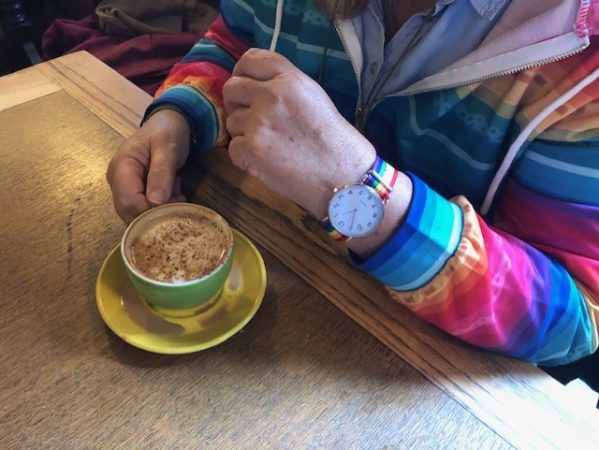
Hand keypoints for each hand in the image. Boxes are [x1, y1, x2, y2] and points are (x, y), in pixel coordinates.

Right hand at [106, 109, 189, 223]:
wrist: (167, 125)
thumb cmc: (167, 132)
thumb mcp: (168, 148)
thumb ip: (161, 173)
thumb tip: (156, 201)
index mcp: (121, 167)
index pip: (129, 202)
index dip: (151, 210)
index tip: (175, 201)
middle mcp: (116, 181)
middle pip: (129, 212)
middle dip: (156, 212)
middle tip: (178, 198)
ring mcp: (123, 188)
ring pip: (137, 214)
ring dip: (160, 210)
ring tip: (176, 192)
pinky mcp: (133, 192)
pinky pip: (143, 209)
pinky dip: (161, 207)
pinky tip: (173, 194)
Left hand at [223, 48, 375, 217]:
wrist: (343, 175)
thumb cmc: (333, 140)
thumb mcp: (314, 97)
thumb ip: (284, 85)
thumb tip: (253, 85)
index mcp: (289, 79)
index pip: (250, 60)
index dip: (242, 72)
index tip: (244, 84)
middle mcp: (271, 95)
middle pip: (232, 88)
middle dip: (237, 104)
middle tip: (252, 120)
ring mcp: (259, 122)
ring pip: (231, 121)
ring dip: (244, 134)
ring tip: (270, 145)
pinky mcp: (251, 150)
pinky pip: (233, 148)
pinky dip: (245, 157)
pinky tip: (266, 161)